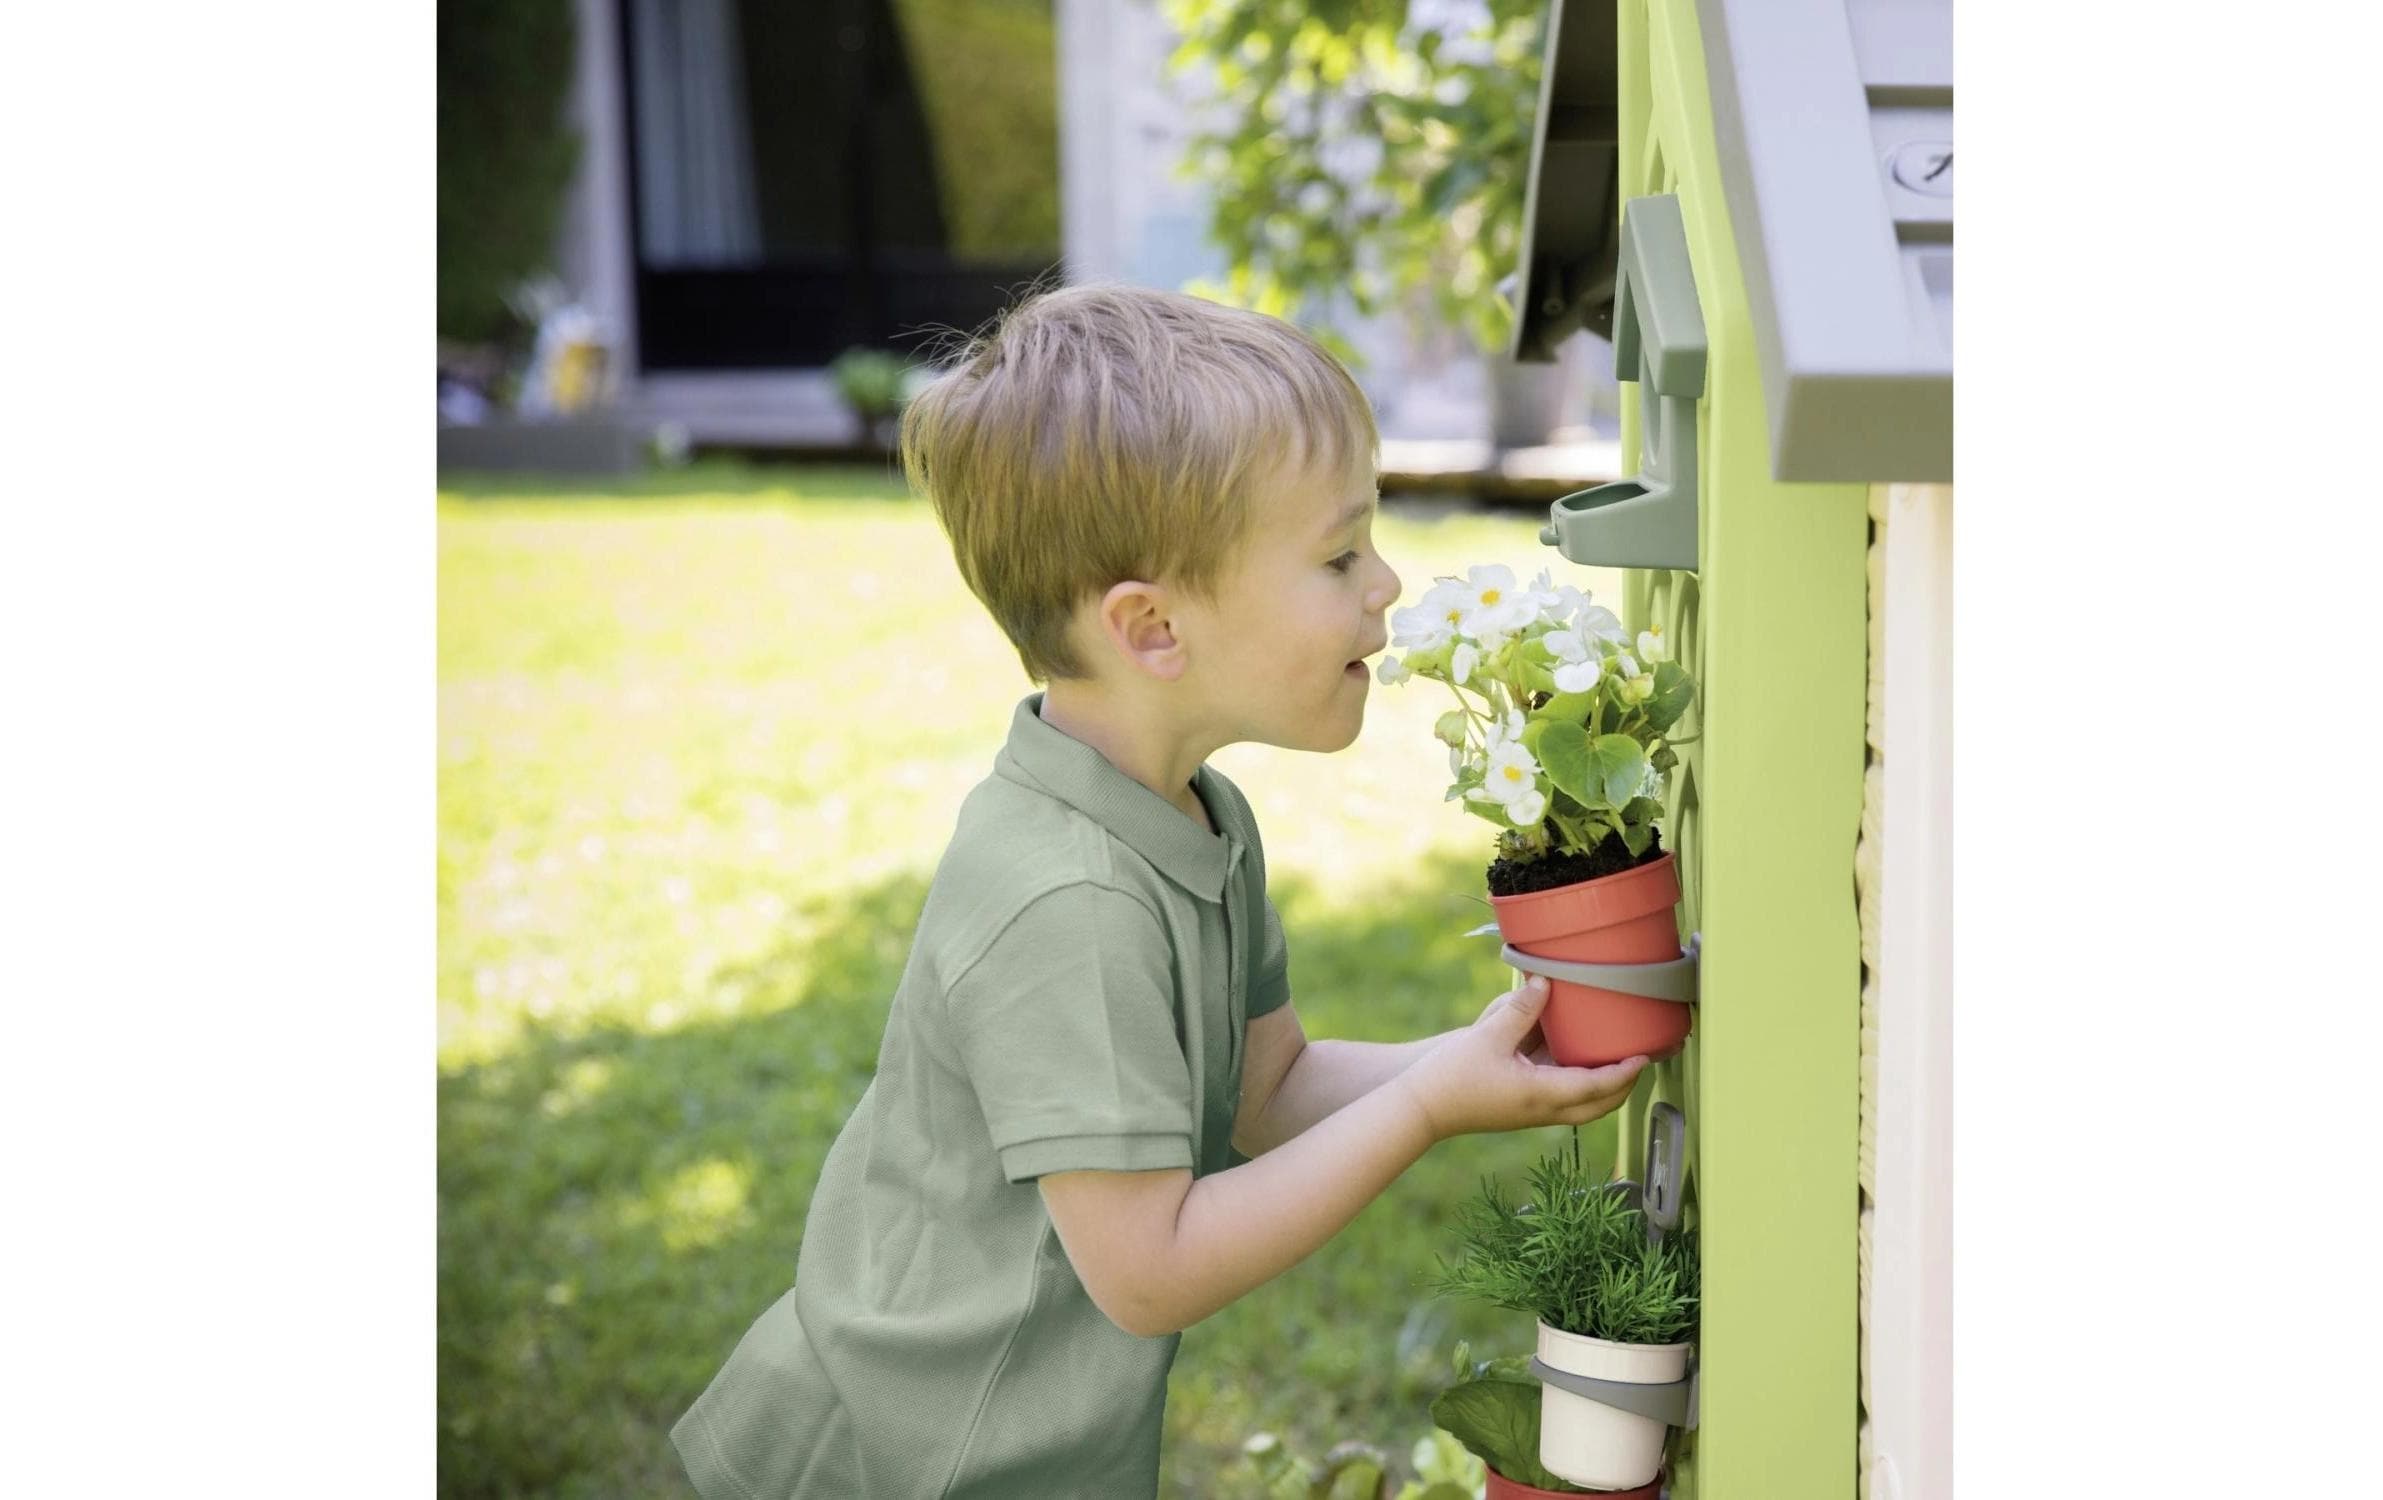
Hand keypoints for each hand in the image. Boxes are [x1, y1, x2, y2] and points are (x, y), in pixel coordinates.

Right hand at [1396, 975, 1647, 1142]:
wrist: (1421, 1107)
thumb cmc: (1451, 1077)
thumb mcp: (1488, 1036)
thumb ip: (1520, 1009)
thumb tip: (1546, 982)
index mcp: (1540, 1095)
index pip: (1596, 1087)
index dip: (1624, 1072)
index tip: (1644, 1056)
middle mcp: (1542, 1109)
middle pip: (1598, 1107)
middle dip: (1624, 1087)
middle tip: (1640, 1061)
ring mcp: (1531, 1111)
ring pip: (1581, 1105)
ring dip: (1603, 1087)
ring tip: (1617, 1059)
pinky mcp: (1520, 1106)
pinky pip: (1561, 1097)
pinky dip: (1577, 1081)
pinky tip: (1575, 1057)